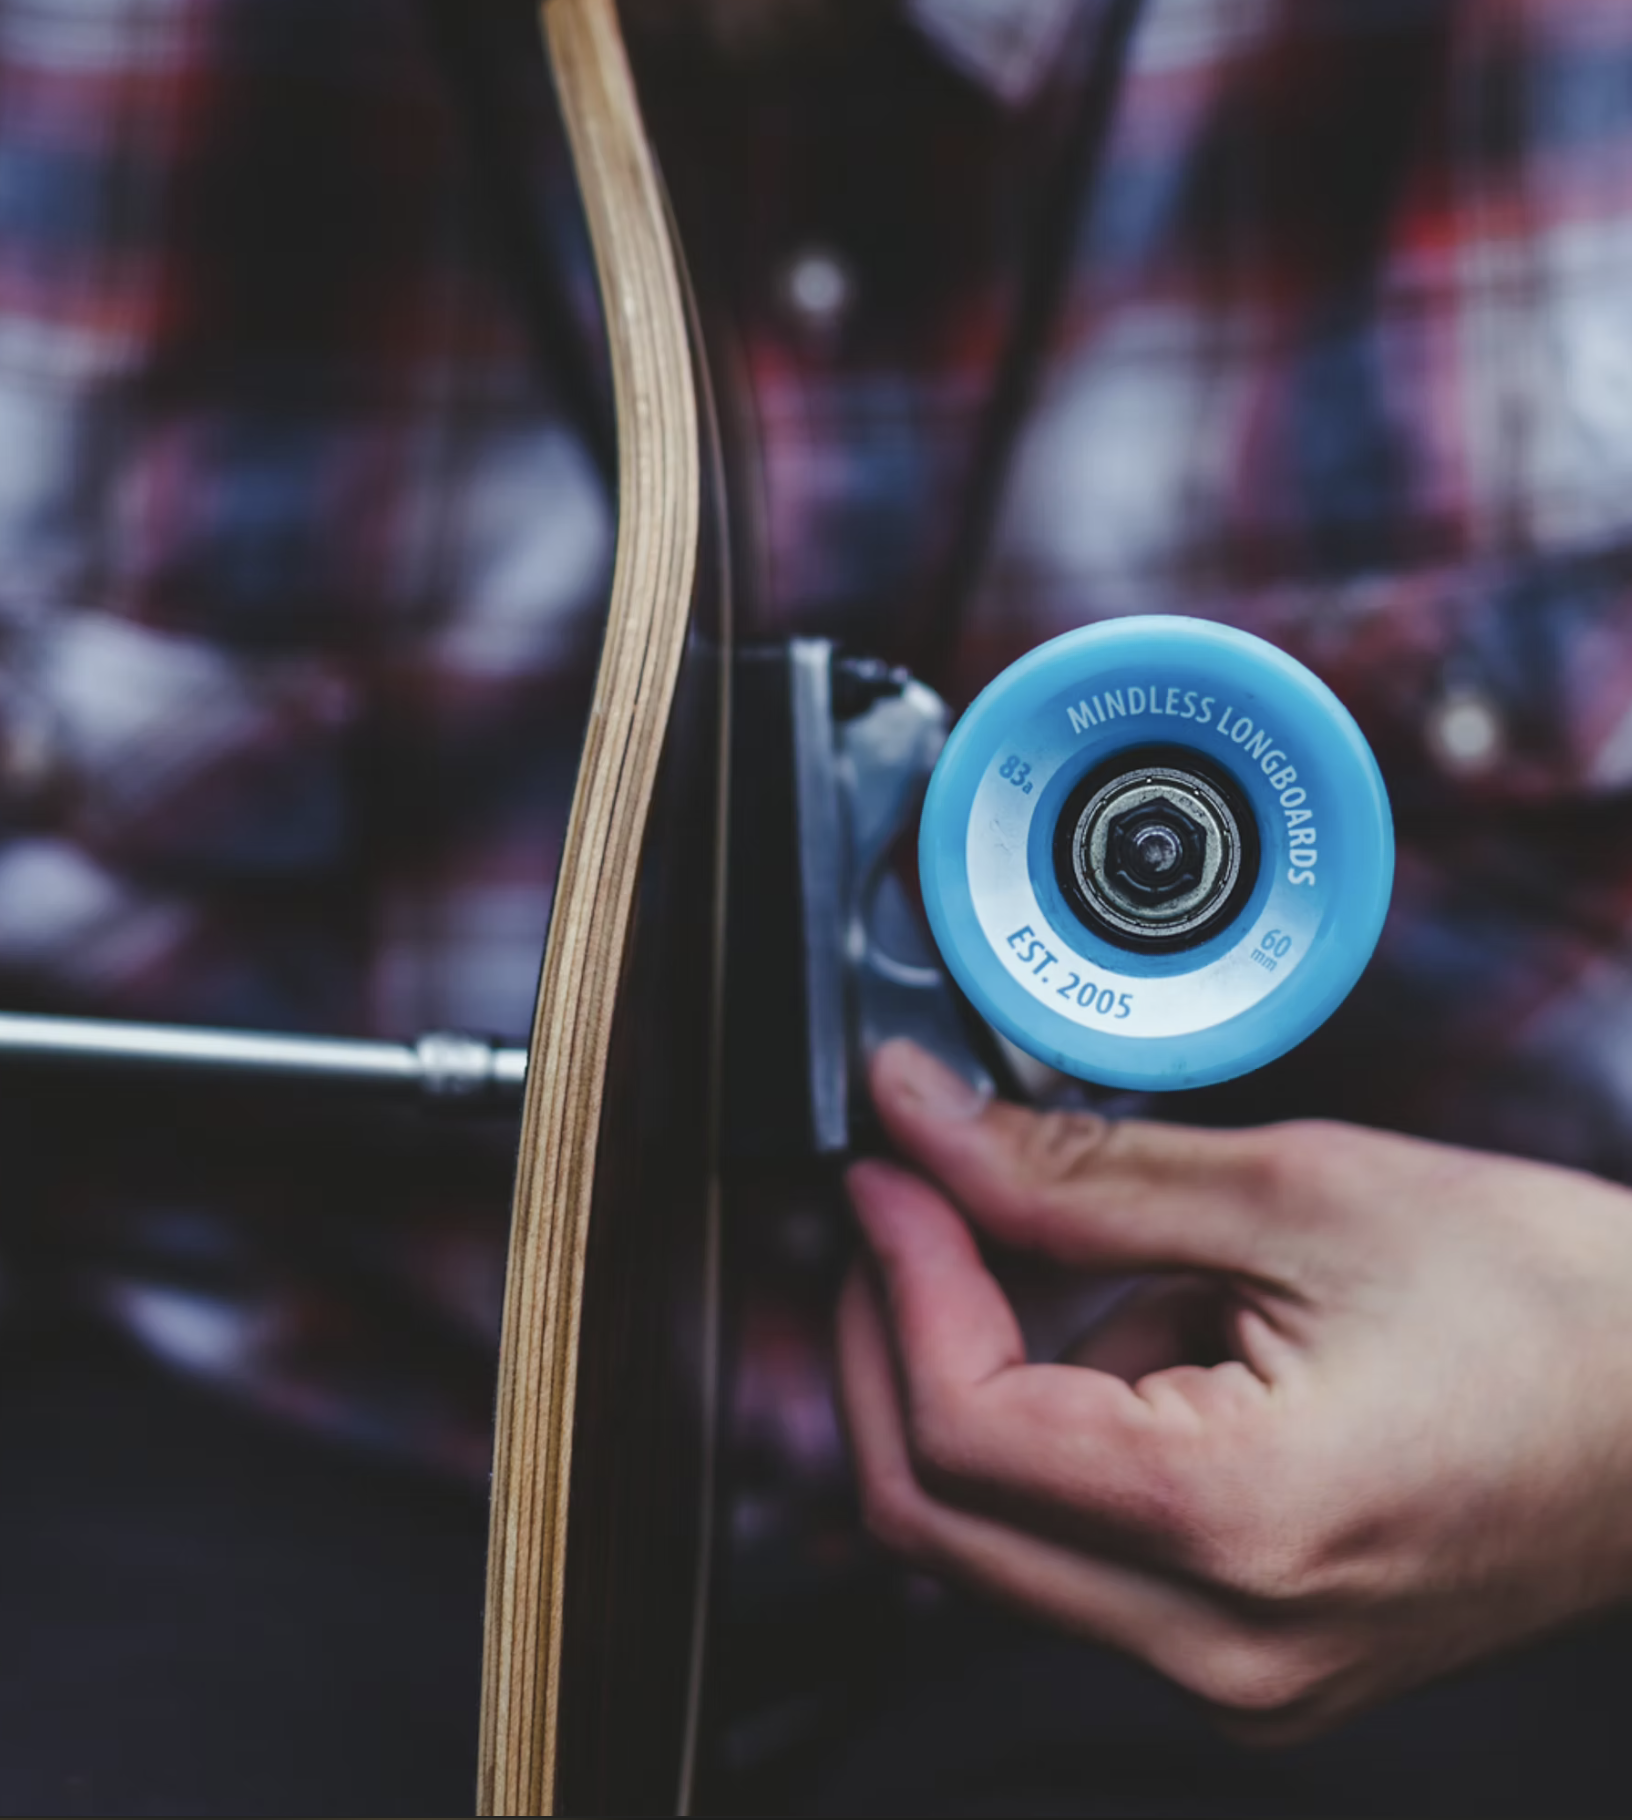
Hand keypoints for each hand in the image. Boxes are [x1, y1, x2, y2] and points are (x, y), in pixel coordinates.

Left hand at [838, 1039, 1631, 1742]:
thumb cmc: (1548, 1307)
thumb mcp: (1298, 1195)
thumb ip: (1078, 1171)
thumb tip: (923, 1121)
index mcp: (1236, 1524)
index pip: (959, 1423)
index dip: (898, 1270)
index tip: (889, 1165)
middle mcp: (1221, 1645)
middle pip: (934, 1510)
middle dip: (893, 1336)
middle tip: (916, 1204)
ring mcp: (1234, 1673)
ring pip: (990, 1538)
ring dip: (977, 1380)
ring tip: (1089, 1261)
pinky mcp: (1244, 1658)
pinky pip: (1075, 1554)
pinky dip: (1060, 1432)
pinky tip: (1149, 1335)